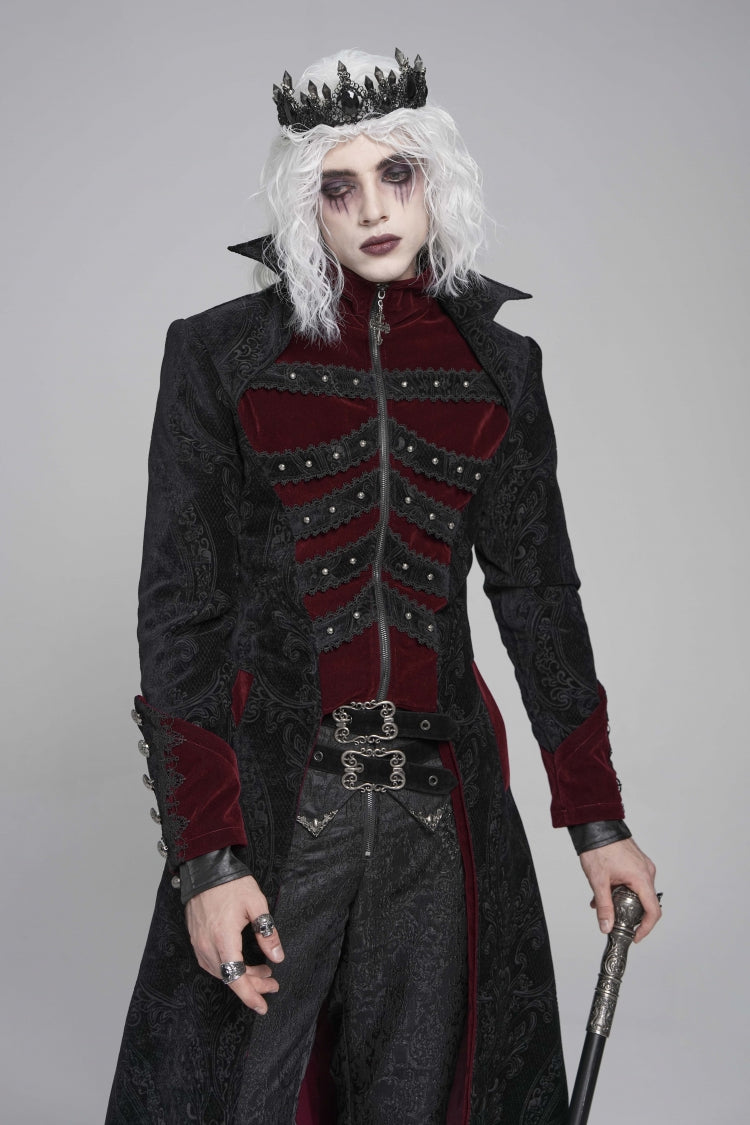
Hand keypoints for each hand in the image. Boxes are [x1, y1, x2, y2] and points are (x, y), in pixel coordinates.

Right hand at [185, 874, 284, 1012]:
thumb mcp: (256, 903)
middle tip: (272, 984)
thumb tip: (277, 957)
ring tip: (263, 972)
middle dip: (253, 986)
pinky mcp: (197, 939)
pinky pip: (212, 963)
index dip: (250, 995)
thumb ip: (267, 932)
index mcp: (223, 939)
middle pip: (230, 978)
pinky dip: (229, 968)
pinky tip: (242, 963)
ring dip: (242, 977)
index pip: (236, 977)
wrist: (205, 869)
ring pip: (221, 972)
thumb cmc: (231, 884)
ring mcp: (200, 944)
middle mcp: (208, 946)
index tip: (263, 1006)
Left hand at [579, 837, 660, 942]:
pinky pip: (634, 881)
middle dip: (629, 913)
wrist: (595, 824)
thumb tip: (606, 926)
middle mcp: (647, 872)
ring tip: (601, 901)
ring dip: (622, 900)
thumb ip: (604, 907)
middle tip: (614, 919)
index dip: (646, 928)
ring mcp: (642, 866)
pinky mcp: (636, 861)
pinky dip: (622, 889)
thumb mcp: (599, 882)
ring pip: (637, 891)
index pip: (653, 911)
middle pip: (645, 902)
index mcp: (642, 878)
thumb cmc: (599, 848)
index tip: (636, 936)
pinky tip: (604, 889)